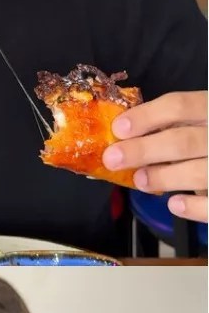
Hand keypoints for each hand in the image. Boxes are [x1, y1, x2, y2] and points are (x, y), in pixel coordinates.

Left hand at [107, 90, 206, 222]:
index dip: (146, 116)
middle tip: (113, 159)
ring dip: (164, 177)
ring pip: (198, 173)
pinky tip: (174, 204)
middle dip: (143, 150)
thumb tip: (122, 138)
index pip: (180, 106)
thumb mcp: (195, 122)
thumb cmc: (206, 137)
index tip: (118, 129)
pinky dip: (192, 206)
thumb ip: (169, 125)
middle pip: (184, 141)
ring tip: (141, 180)